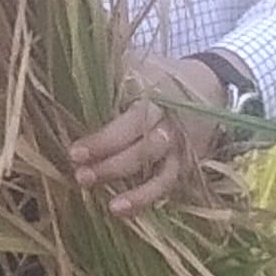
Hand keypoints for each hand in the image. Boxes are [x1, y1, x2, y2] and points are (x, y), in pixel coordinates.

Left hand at [65, 53, 223, 216]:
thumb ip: (109, 70)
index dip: (104, 139)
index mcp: (155, 97)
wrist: (209, 85)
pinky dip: (146, 200)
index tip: (75, 152)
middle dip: (112, 165)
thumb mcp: (137, 65)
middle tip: (81, 176)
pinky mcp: (186, 165)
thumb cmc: (159, 76)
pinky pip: (167, 186)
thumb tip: (65, 69)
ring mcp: (180, 148)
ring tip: (110, 206)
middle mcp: (170, 124)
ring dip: (135, 192)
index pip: (130, 121)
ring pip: (160, 173)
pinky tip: (121, 210)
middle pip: (144, 148)